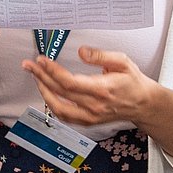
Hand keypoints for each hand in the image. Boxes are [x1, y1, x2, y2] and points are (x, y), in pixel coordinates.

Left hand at [24, 47, 164, 126]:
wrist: (143, 104)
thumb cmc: (133, 81)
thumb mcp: (122, 61)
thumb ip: (100, 56)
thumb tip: (81, 51)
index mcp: (102, 89)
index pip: (69, 82)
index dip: (52, 71)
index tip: (41, 60)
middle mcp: (94, 106)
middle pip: (60, 93)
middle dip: (41, 77)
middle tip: (29, 65)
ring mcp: (90, 116)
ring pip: (58, 108)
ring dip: (43, 92)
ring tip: (35, 77)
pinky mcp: (88, 121)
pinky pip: (65, 116)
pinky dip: (52, 105)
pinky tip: (47, 92)